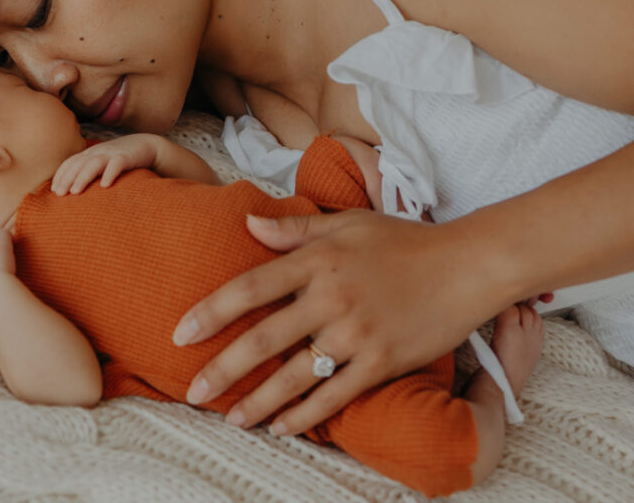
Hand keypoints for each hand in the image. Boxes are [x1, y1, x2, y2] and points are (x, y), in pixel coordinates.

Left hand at [52, 135, 160, 193]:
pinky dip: (110, 173)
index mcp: (90, 153)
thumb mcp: (102, 164)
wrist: (146, 145)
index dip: (61, 175)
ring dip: (83, 177)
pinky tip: (105, 185)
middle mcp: (98, 152)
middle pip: (78, 163)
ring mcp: (111, 153)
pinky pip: (117, 164)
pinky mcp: (126, 157)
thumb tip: (73, 192)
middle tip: (59, 194)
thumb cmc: (120, 159)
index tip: (54, 191)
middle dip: (67, 178)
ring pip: (94, 163)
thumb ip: (89, 172)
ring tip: (75, 192)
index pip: (70, 162)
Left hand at [173, 210, 504, 434]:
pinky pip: (336, 395)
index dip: (211, 311)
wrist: (469, 264)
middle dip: (222, 368)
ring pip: (295, 375)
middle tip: (191, 391)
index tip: (181, 333)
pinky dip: (306, 415)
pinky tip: (282, 427)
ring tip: (230, 418)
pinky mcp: (383, 361)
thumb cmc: (405, 240)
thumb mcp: (347, 222)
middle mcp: (331, 297)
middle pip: (263, 338)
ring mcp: (357, 333)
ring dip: (258, 401)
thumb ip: (294, 228)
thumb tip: (248, 222)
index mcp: (317, 260)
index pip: (250, 287)